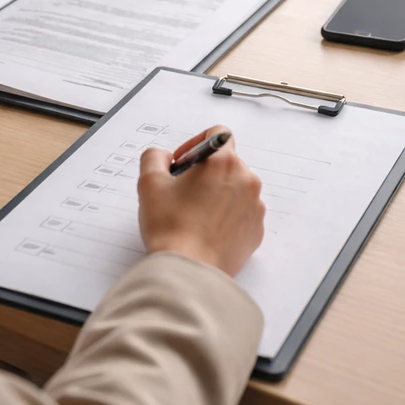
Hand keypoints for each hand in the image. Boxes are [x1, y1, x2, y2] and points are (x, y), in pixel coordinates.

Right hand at [137, 126, 264, 276]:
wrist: (188, 270)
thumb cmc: (170, 226)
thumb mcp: (149, 182)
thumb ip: (155, 156)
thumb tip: (165, 157)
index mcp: (224, 162)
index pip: (218, 134)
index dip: (196, 143)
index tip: (182, 164)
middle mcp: (246, 180)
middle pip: (226, 163)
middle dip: (205, 172)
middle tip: (182, 192)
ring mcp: (255, 207)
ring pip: (235, 188)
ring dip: (217, 194)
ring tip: (194, 214)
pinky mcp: (256, 231)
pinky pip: (242, 214)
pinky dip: (226, 216)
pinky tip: (206, 230)